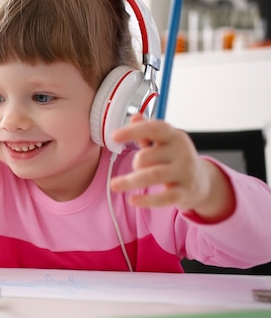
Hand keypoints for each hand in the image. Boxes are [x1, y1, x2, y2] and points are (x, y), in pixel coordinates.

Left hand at [109, 114, 234, 219]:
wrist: (203, 182)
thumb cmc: (175, 159)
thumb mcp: (163, 143)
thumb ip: (146, 132)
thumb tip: (135, 117)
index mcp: (175, 136)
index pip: (154, 128)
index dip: (133, 131)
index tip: (114, 136)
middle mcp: (182, 152)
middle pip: (148, 156)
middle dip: (136, 162)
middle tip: (136, 166)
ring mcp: (185, 172)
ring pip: (153, 175)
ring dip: (131, 181)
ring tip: (115, 185)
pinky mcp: (185, 192)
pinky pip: (163, 197)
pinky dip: (146, 200)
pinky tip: (132, 200)